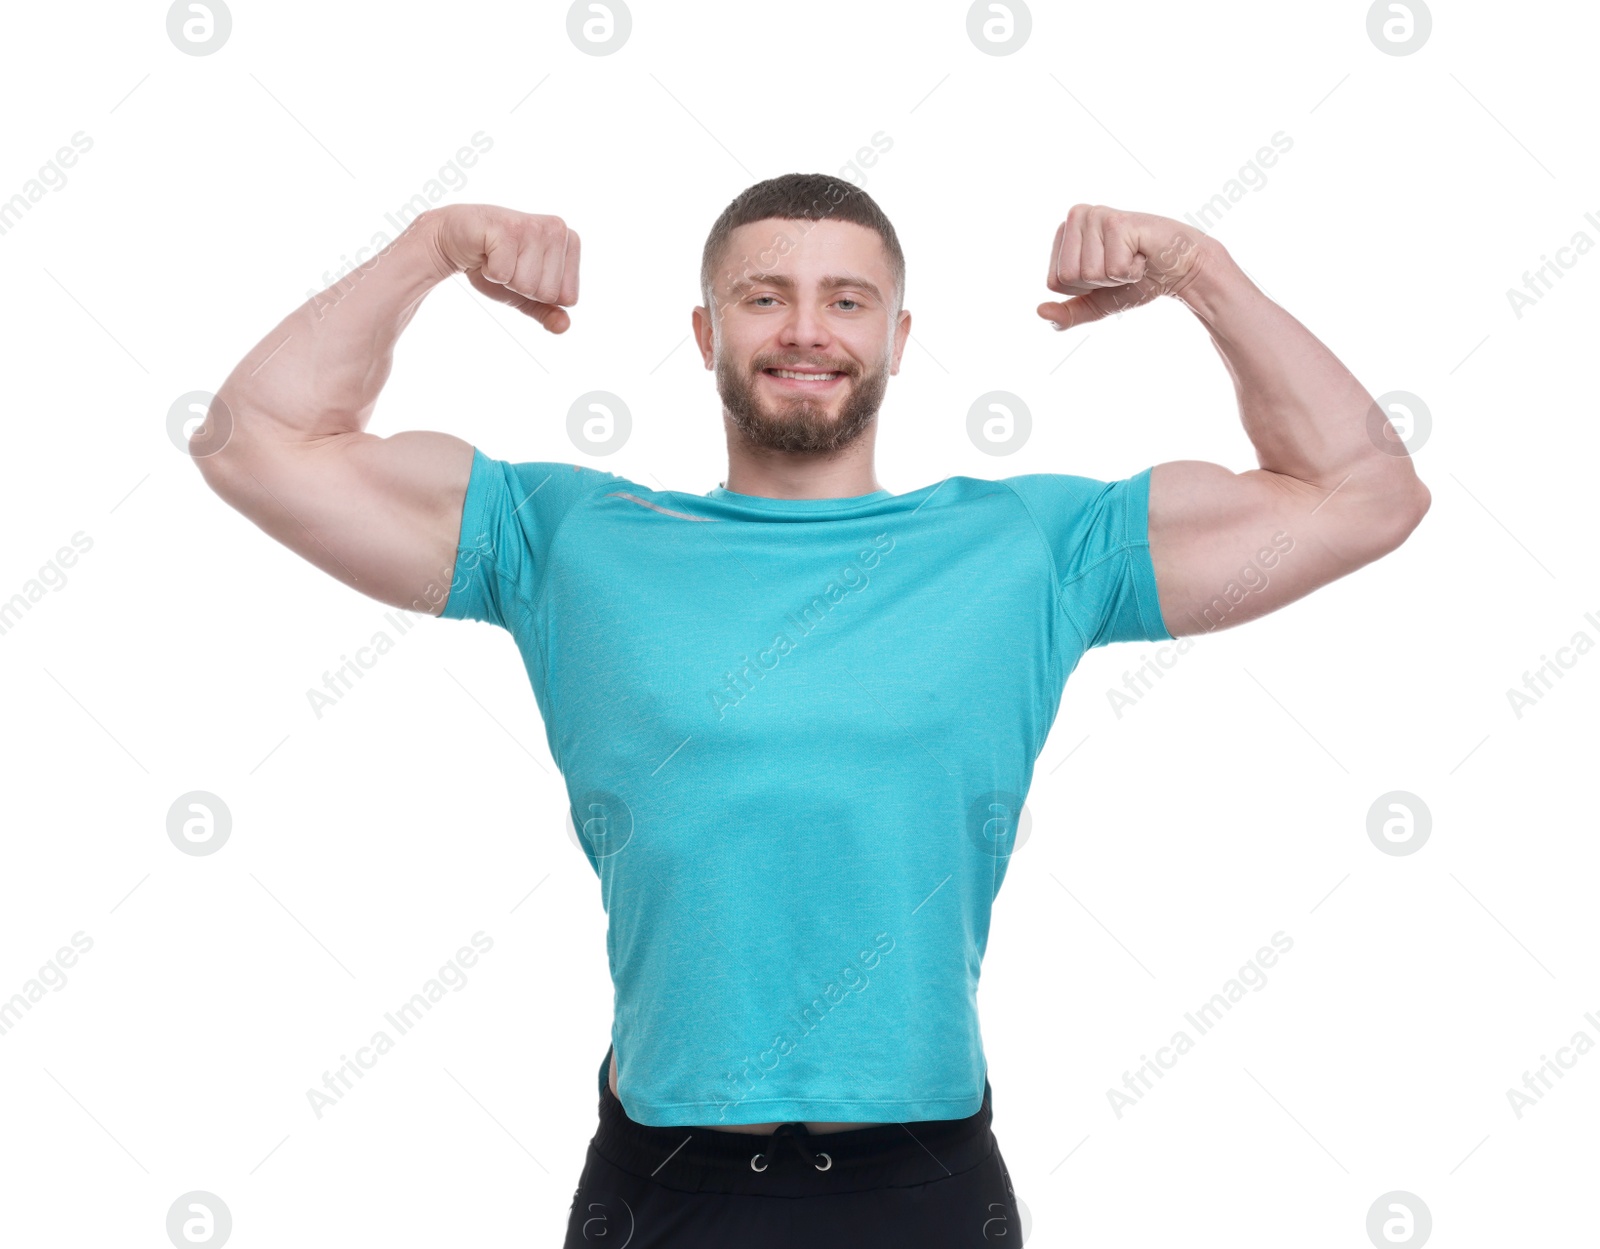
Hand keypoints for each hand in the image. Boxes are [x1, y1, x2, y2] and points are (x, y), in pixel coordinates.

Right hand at [429, 203, 579, 332]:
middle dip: (522, 288)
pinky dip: (489, 272)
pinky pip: (503, 274)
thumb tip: (563, 327)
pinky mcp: (507, 228)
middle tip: (509, 264)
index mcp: (571, 242)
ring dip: (505, 279)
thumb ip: (548, 312)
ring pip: (526, 285)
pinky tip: (486, 253)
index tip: (525, 272)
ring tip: (498, 257)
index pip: (568, 298)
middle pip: (548, 293)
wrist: (457, 241)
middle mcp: (557, 229)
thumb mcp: (527, 294)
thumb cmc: (497, 264)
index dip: (540, 294)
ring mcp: (533, 226)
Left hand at [1037, 205, 1211, 330]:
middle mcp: (1076, 216)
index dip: (1083, 288)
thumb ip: (1068, 313)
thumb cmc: (1136, 281)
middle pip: (1067, 277)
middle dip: (1099, 282)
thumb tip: (1040, 312)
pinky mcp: (1117, 221)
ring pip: (1088, 273)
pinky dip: (1132, 271)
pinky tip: (1143, 254)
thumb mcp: (1095, 303)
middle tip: (1122, 264)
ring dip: (1116, 276)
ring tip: (1133, 257)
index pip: (1054, 282)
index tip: (1106, 271)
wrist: (1178, 269)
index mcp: (1064, 232)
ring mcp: (1095, 215)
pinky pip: (1112, 269)